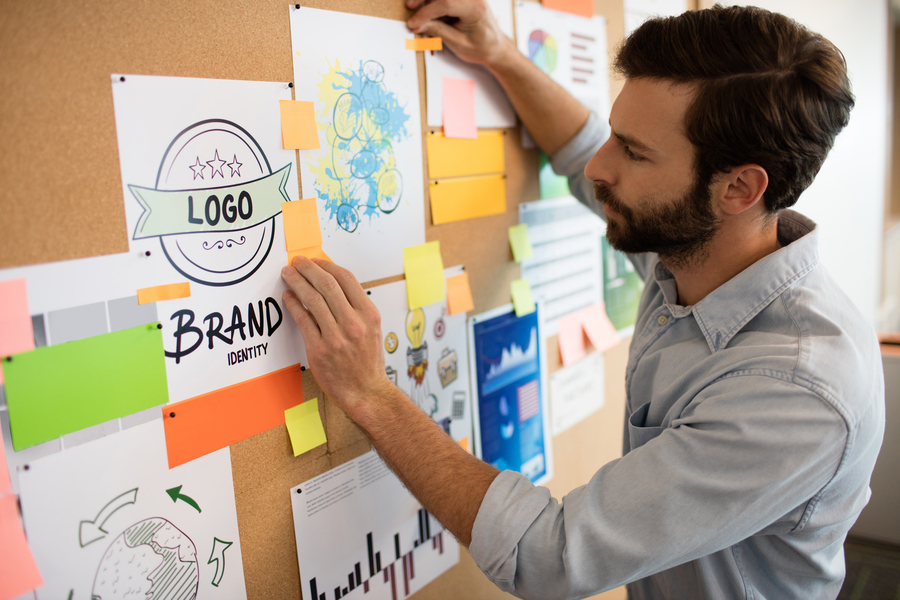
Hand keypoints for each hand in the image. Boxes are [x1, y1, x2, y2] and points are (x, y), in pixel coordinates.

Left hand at [281, 256, 391, 417]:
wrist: (366, 391)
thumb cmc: (368, 362)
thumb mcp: (372, 329)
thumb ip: (356, 308)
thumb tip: (334, 285)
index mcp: (368, 315)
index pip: (346, 279)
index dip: (327, 265)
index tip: (315, 261)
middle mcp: (354, 323)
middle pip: (327, 284)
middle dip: (308, 269)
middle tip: (297, 262)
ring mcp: (336, 337)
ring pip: (312, 299)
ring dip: (297, 282)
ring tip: (288, 275)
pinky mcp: (319, 350)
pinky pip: (302, 320)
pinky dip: (293, 305)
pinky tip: (288, 297)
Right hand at [406, 0, 514, 66]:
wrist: (496, 48)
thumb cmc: (481, 48)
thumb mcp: (459, 44)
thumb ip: (439, 31)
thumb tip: (418, 24)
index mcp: (475, 9)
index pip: (446, 3)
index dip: (426, 12)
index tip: (413, 23)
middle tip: (410, 7)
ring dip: (428, 0)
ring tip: (417, 10)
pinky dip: (435, 3)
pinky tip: (429, 14)